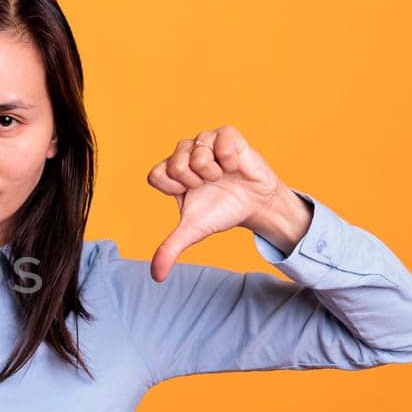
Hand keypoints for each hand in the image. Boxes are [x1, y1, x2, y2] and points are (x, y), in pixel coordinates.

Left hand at [145, 124, 292, 281]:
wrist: (255, 204)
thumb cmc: (221, 211)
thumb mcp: (194, 230)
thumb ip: (170, 248)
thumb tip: (156, 276)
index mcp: (170, 172)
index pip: (156, 175)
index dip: (174, 189)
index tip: (190, 194)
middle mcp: (184, 153)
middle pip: (175, 163)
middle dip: (195, 181)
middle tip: (209, 185)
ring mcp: (205, 141)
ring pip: (197, 151)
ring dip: (213, 172)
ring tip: (222, 176)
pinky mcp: (226, 134)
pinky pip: (221, 140)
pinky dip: (229, 158)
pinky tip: (234, 166)